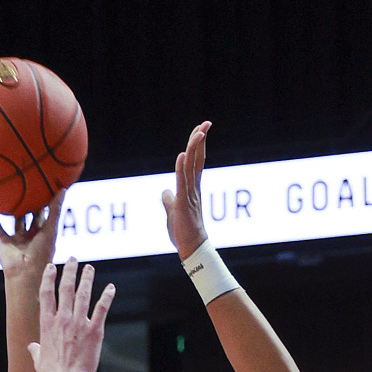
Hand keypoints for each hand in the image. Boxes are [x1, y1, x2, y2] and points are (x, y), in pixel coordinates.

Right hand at [0, 193, 64, 279]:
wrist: (25, 272)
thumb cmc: (42, 253)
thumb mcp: (50, 229)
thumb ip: (55, 210)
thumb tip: (63, 189)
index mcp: (44, 234)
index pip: (46, 215)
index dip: (46, 203)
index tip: (46, 187)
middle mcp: (31, 236)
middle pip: (31, 216)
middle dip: (30, 204)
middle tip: (29, 186)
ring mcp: (18, 240)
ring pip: (16, 221)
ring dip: (14, 210)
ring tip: (11, 193)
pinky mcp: (5, 243)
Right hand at [28, 259, 114, 371]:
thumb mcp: (39, 360)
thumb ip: (36, 349)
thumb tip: (31, 346)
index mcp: (47, 324)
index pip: (46, 294)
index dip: (48, 278)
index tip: (51, 267)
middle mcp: (62, 319)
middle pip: (65, 288)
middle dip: (69, 272)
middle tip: (73, 260)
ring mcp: (79, 323)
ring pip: (83, 294)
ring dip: (86, 278)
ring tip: (89, 268)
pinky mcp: (94, 330)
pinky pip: (102, 308)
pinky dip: (107, 296)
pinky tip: (111, 287)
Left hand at [161, 121, 211, 259]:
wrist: (191, 248)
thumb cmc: (183, 232)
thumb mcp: (172, 212)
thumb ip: (169, 200)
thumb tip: (164, 192)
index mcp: (191, 188)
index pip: (196, 162)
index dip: (198, 146)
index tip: (202, 130)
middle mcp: (193, 188)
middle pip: (197, 159)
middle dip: (200, 140)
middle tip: (206, 122)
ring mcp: (189, 194)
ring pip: (192, 167)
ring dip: (194, 148)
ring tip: (199, 131)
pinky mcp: (183, 203)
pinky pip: (182, 182)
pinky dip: (182, 168)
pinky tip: (182, 154)